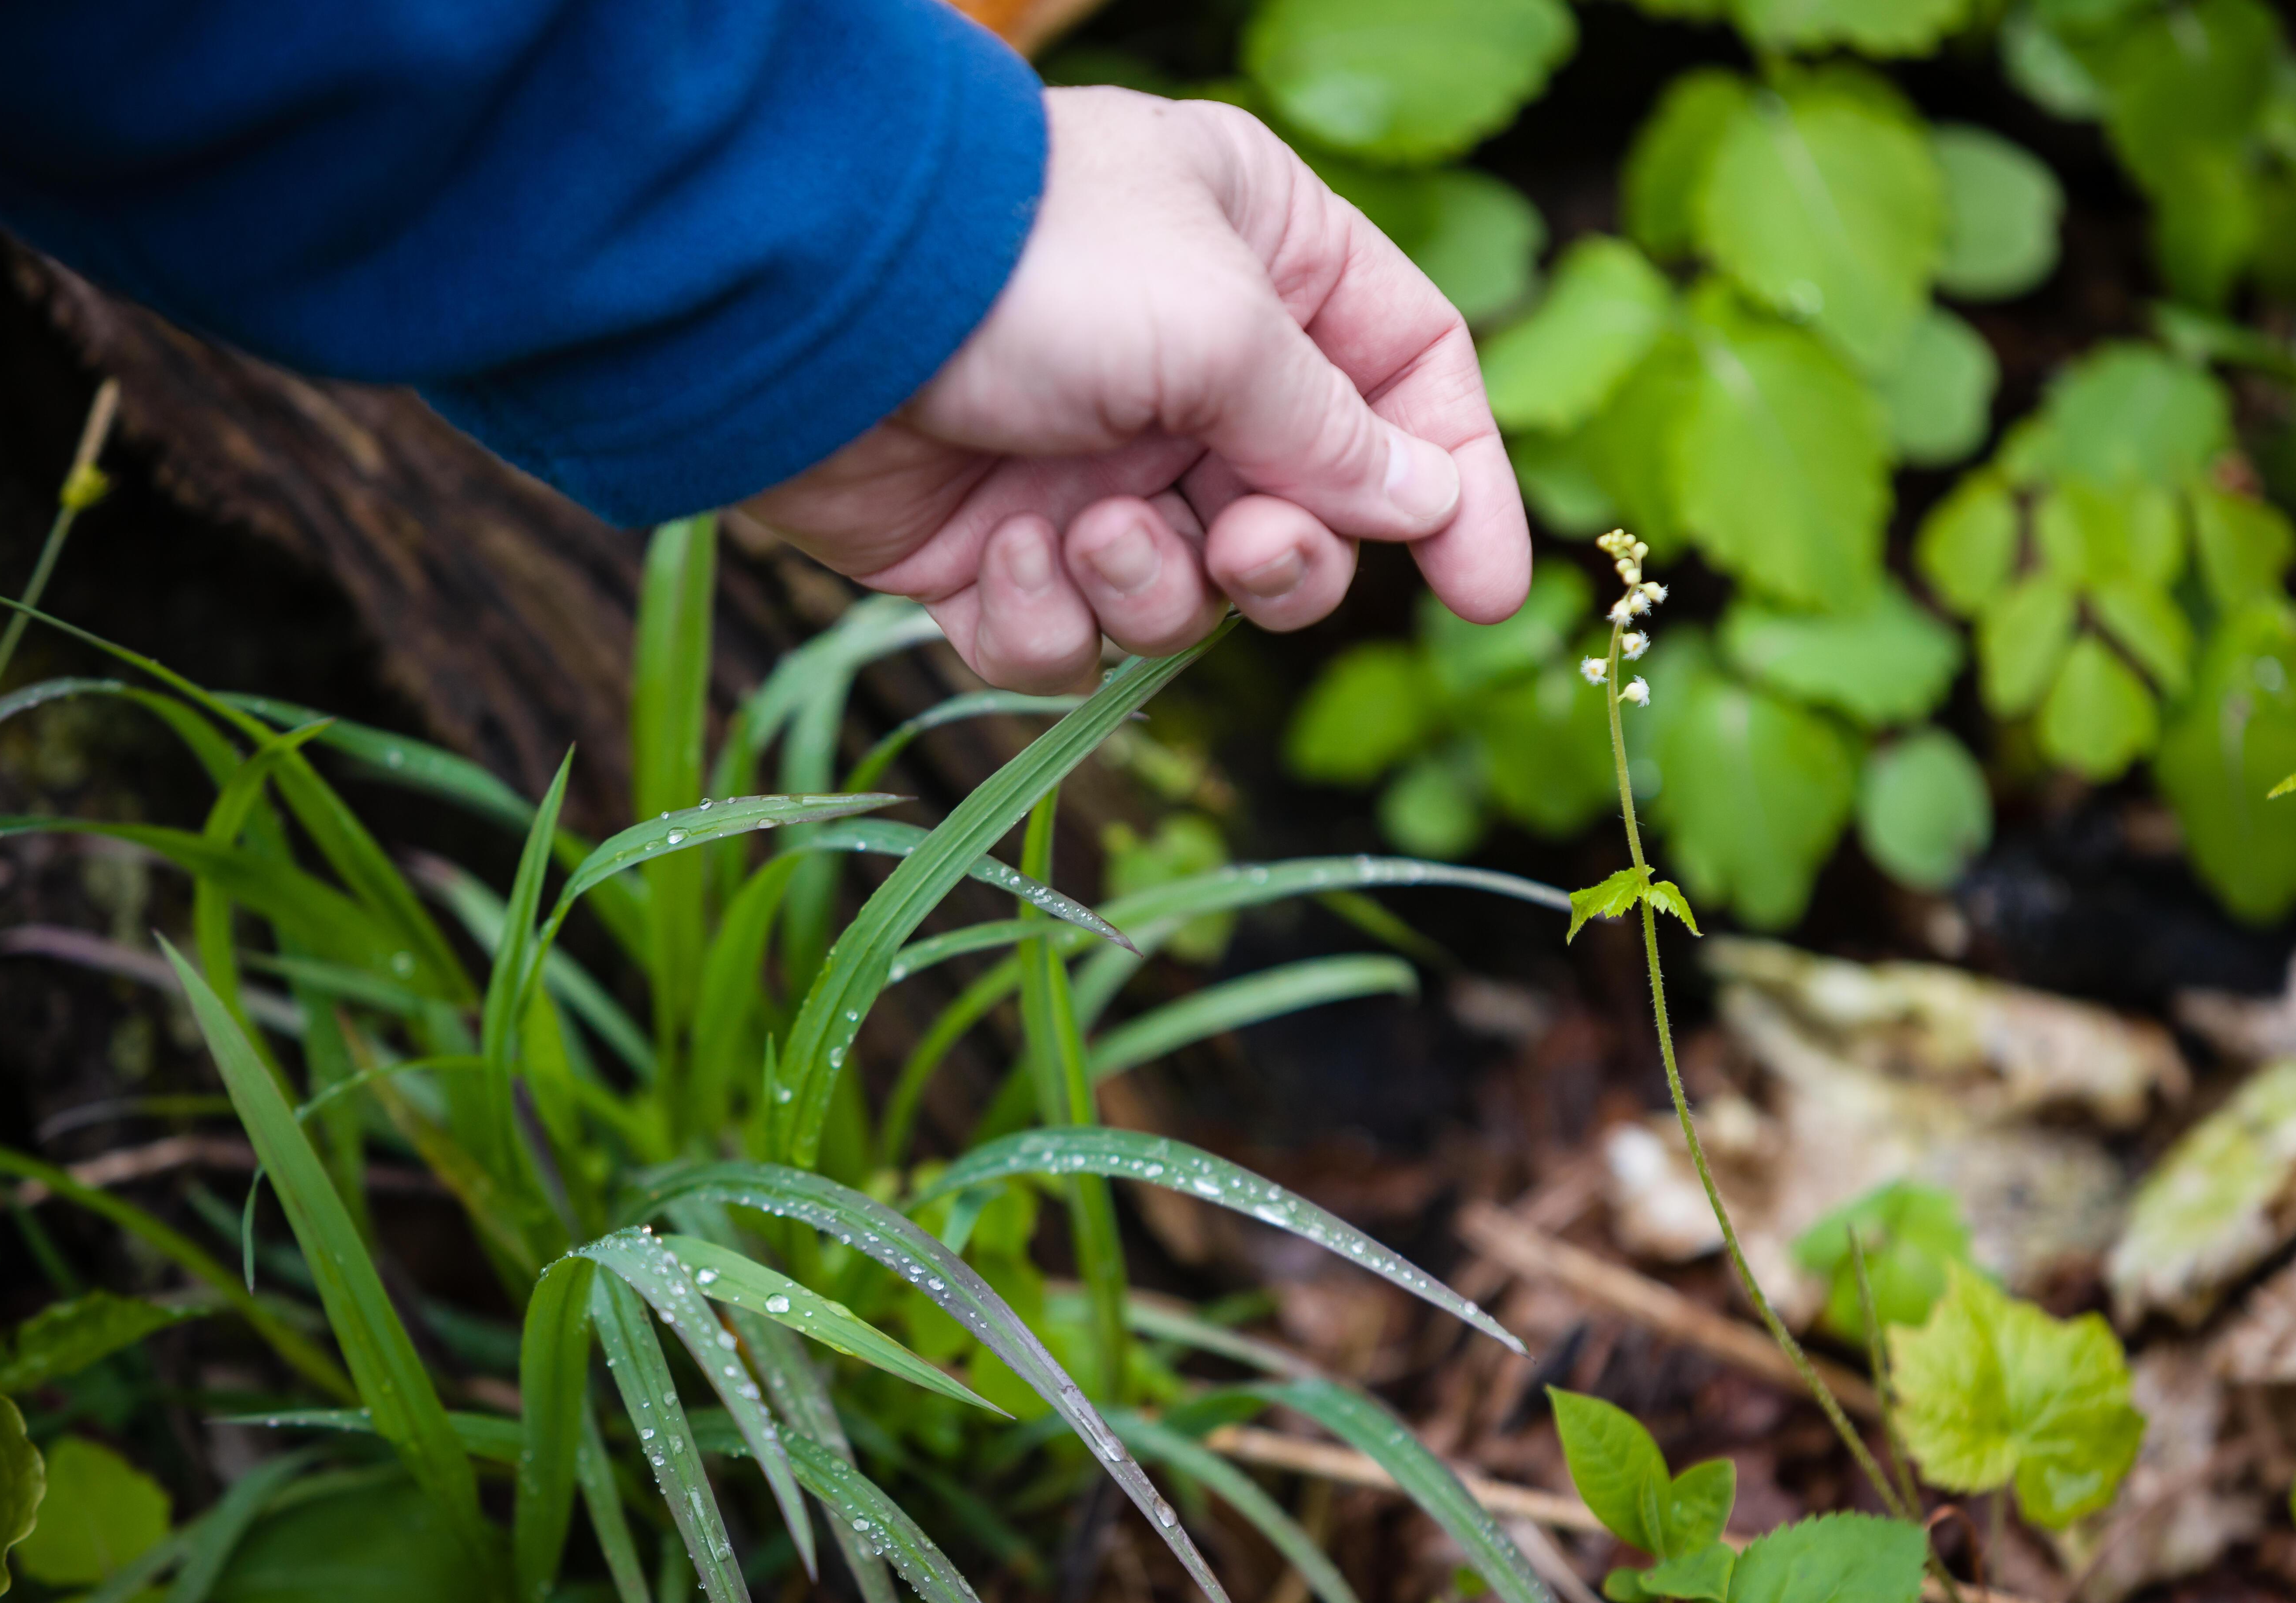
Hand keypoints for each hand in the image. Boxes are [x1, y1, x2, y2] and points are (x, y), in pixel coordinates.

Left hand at [739, 85, 1528, 691]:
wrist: (809, 307)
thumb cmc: (1034, 266)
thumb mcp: (1222, 323)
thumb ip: (1332, 427)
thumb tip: (1420, 503)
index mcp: (1265, 266)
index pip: (1409, 381)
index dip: (1457, 487)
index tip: (1486, 595)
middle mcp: (1188, 370)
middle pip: (1309, 521)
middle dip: (1286, 562)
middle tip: (1241, 548)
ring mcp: (1092, 465)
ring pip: (1189, 602)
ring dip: (1151, 588)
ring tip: (1084, 528)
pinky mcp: (997, 552)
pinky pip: (1068, 644)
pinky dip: (1045, 621)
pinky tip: (1003, 555)